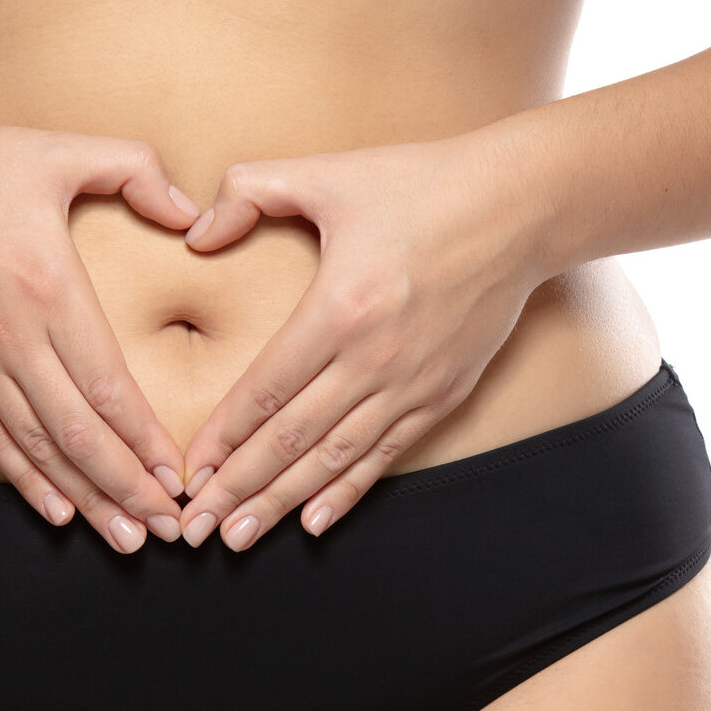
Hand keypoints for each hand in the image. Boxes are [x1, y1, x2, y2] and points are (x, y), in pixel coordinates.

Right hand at [0, 116, 202, 550]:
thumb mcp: (59, 150)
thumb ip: (135, 169)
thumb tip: (191, 211)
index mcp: (51, 291)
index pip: (110, 388)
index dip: (147, 442)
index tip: (180, 478)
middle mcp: (15, 342)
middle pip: (82, 437)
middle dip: (129, 490)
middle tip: (168, 529)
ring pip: (40, 450)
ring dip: (86, 499)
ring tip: (125, 538)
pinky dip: (27, 481)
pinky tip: (59, 513)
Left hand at [175, 130, 552, 547]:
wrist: (524, 206)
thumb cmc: (423, 184)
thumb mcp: (330, 173)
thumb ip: (250, 191)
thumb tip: (194, 234)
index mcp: (340, 307)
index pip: (265, 389)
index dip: (221, 437)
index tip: (186, 472)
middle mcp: (374, 358)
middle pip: (290, 440)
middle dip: (236, 488)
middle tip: (194, 527)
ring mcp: (411, 384)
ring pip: (333, 460)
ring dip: (280, 504)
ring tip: (236, 537)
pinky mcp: (442, 396)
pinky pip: (385, 457)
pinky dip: (347, 493)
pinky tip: (312, 524)